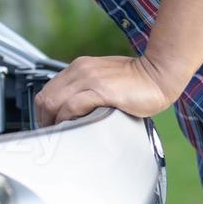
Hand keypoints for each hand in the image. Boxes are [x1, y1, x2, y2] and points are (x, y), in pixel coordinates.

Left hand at [34, 55, 184, 125]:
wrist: (159, 74)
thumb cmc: (137, 81)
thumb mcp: (103, 79)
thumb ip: (86, 89)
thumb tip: (72, 110)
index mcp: (79, 67)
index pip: (48, 90)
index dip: (43, 112)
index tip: (48, 126)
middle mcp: (80, 70)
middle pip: (45, 97)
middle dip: (43, 120)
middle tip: (50, 136)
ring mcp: (89, 79)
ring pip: (54, 102)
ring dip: (52, 123)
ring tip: (59, 136)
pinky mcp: (100, 91)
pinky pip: (72, 106)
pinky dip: (66, 120)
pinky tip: (71, 128)